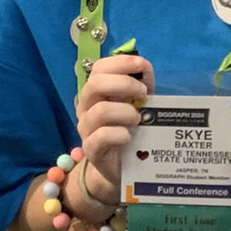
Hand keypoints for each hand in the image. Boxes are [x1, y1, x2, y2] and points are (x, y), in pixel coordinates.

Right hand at [74, 54, 154, 203]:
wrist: (120, 167)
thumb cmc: (129, 130)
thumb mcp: (138, 105)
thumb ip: (141, 86)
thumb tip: (145, 67)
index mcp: (97, 93)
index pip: (99, 68)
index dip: (119, 62)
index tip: (141, 64)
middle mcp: (87, 107)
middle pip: (95, 84)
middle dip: (123, 84)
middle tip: (143, 93)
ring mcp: (86, 128)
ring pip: (100, 111)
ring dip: (125, 112)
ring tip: (139, 119)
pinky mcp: (91, 150)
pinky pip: (102, 136)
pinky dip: (120, 134)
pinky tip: (130, 137)